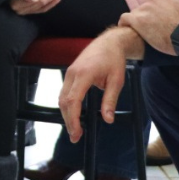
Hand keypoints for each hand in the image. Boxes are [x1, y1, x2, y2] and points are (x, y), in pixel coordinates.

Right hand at [58, 27, 143, 141]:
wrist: (109, 43)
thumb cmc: (113, 59)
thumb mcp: (116, 81)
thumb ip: (110, 100)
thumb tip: (108, 119)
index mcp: (84, 74)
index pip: (73, 100)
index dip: (73, 118)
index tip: (77, 132)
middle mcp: (72, 74)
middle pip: (64, 102)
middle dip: (68, 121)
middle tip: (75, 137)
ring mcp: (69, 73)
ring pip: (62, 98)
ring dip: (67, 115)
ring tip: (75, 130)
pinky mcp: (70, 75)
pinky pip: (64, 93)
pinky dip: (67, 106)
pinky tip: (73, 116)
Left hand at [118, 0, 178, 54]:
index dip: (156, 9)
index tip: (159, 19)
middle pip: (143, 6)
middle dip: (147, 15)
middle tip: (152, 28)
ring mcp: (143, 10)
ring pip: (135, 13)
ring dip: (138, 21)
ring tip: (142, 32)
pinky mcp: (137, 21)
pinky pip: (124, 19)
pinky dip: (124, 23)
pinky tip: (126, 28)